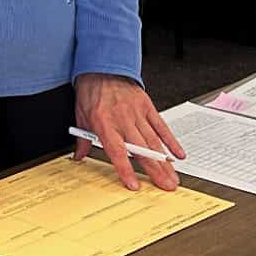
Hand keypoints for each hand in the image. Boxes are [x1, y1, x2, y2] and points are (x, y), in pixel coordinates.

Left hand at [71, 73, 184, 190]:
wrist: (103, 68)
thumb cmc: (92, 91)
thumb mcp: (81, 116)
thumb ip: (83, 139)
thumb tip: (78, 156)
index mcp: (104, 123)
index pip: (117, 151)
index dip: (126, 169)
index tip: (133, 184)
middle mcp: (122, 119)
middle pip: (141, 150)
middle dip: (155, 171)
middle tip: (166, 187)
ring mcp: (137, 113)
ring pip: (153, 142)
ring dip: (164, 162)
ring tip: (172, 177)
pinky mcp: (147, 107)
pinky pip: (161, 126)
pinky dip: (171, 141)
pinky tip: (177, 154)